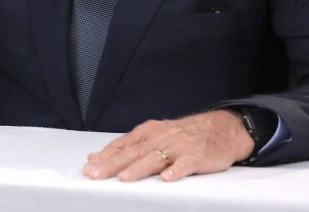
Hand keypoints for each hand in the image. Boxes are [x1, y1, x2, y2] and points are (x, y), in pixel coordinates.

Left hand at [83, 109, 252, 181]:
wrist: (220, 129)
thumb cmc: (182, 136)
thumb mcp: (153, 136)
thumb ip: (127, 147)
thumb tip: (95, 156)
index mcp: (148, 132)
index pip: (121, 145)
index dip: (104, 156)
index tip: (89, 166)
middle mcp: (160, 138)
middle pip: (133, 152)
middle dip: (112, 164)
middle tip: (96, 174)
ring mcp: (178, 147)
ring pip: (155, 158)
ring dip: (139, 168)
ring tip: (124, 178)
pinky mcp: (196, 157)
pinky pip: (185, 165)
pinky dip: (176, 171)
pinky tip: (166, 178)